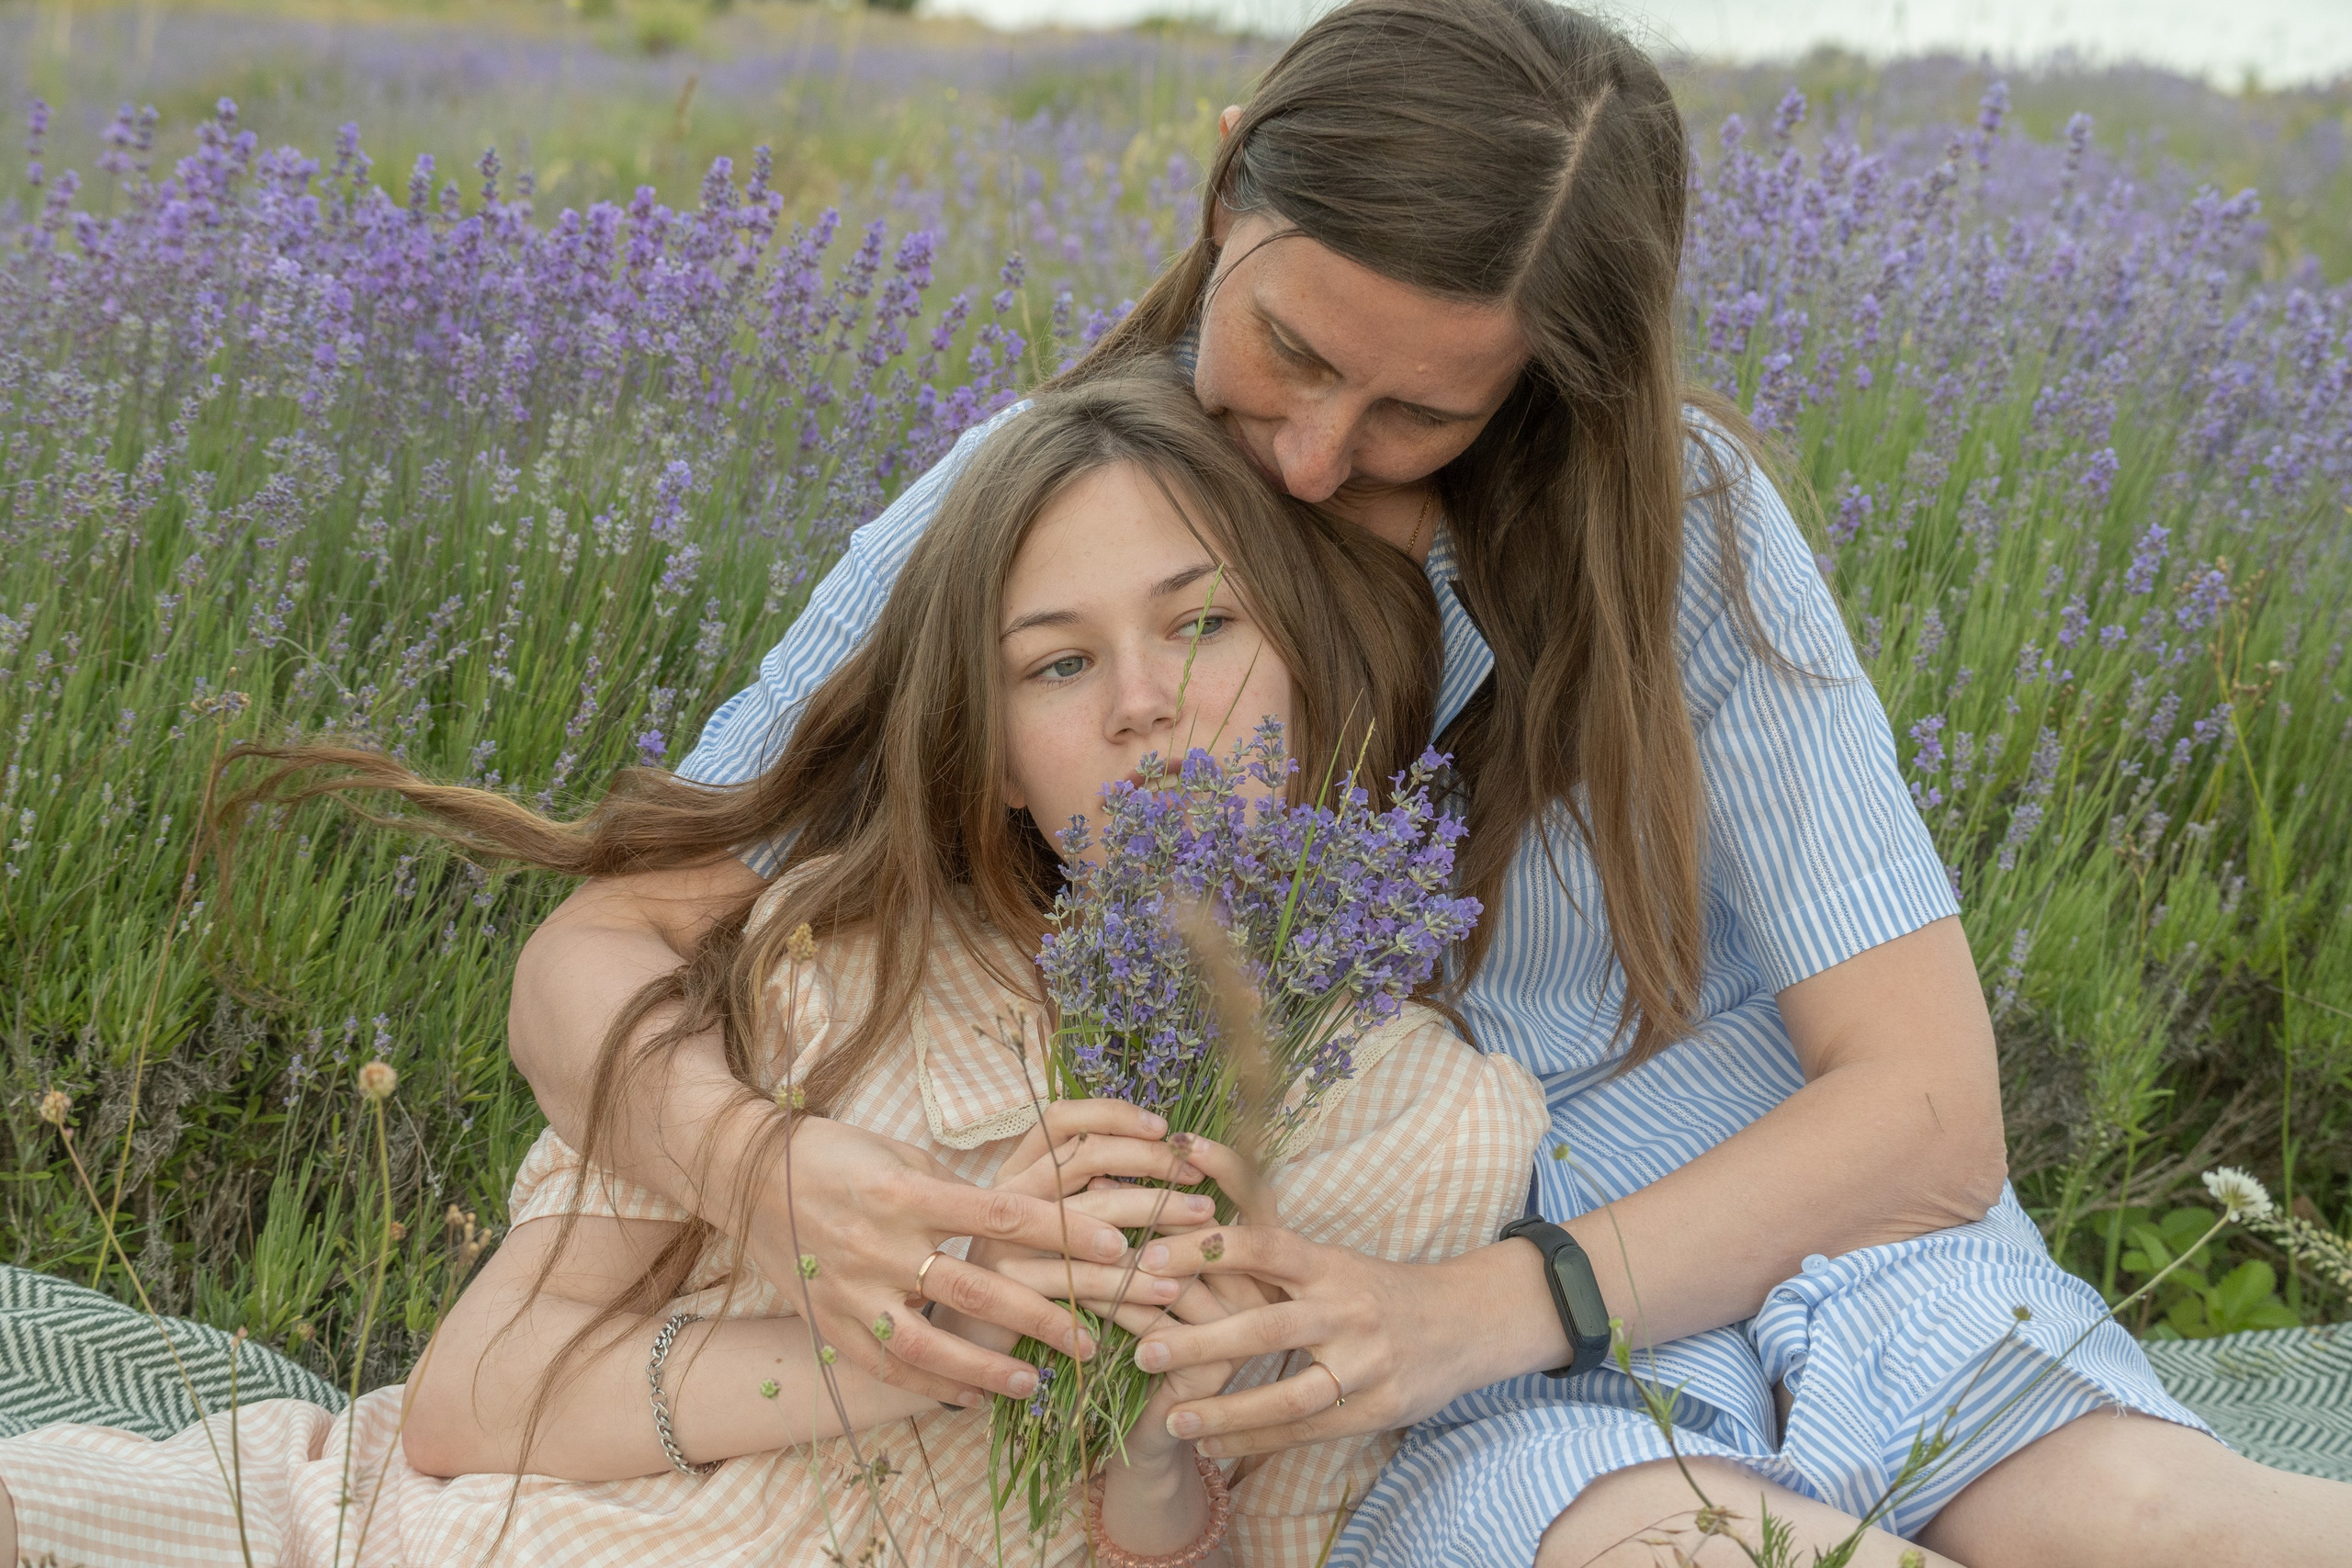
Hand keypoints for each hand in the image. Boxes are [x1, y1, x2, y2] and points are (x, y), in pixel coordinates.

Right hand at [737, 1102, 1179, 1405]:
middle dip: (1044, 1316)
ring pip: (931, 1345)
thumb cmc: (834, 1154)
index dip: (1062, 1233)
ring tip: (1037, 1385)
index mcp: (905, 1190)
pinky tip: (970, 1399)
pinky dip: (930, 1388)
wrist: (746, 1175)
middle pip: (978, 1287)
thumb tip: (1017, 1217)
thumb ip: (955, 1191)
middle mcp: (880, 1243)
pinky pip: (886, 1366)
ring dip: (989, 1369)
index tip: (1117, 1247)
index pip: (1001, 1214)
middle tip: (1095, 1338)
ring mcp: (851, 1290)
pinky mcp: (829, 1322)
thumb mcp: (900, 1154)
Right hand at [961, 1129, 1271, 1360]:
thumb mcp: (1045, 1225)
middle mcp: (1004, 1193)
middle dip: (1149, 1165)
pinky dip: (1127, 1288)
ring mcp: (1001, 1239)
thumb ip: (1083, 1192)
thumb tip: (1155, 1160)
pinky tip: (1164, 1295)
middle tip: (1200, 1186)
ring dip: (1151, 1222)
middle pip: (1083, 1158)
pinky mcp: (1007, 1289)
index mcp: (1017, 1170)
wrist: (963, 1342)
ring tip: (1199, 1240)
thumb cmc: (1022, 1276)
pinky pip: (1079, 1282)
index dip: (1113, 1116)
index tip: (1164, 1128)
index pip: (1063, 1120)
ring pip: (1087, 1216)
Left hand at [1129, 1227, 1509, 1459]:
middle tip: (1144, 1349)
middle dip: (1201, 1341)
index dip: (1206, 1249)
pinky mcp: (1377, 1408)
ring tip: (1172, 1419)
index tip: (1150, 1259)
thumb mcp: (1333, 1262)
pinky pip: (1307, 1431)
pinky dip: (1256, 1440)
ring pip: (1287, 1394)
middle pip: (1266, 1327)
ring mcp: (1364, 1364)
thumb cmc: (1378, 1290)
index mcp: (1328, 1265)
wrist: (1468, 1322)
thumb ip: (1273, 1257)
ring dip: (1225, 1410)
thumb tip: (1196, 1232)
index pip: (1263, 1246)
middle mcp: (1345, 1310)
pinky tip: (1213, 1446)